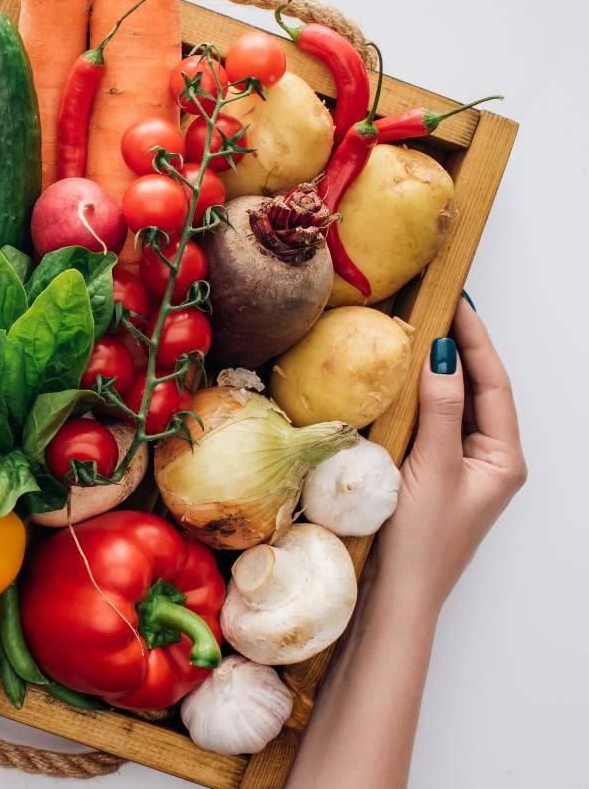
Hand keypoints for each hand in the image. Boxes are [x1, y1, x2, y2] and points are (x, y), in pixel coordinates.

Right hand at [377, 299, 526, 610]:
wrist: (397, 596)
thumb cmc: (421, 541)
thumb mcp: (433, 468)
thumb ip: (438, 410)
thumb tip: (442, 356)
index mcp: (503, 459)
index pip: (494, 385)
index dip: (476, 342)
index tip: (457, 304)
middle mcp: (488, 460)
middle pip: (479, 392)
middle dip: (460, 350)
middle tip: (438, 309)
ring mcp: (460, 468)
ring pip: (455, 406)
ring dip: (439, 372)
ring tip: (419, 334)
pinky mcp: (432, 476)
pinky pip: (432, 424)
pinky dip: (419, 398)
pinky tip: (401, 382)